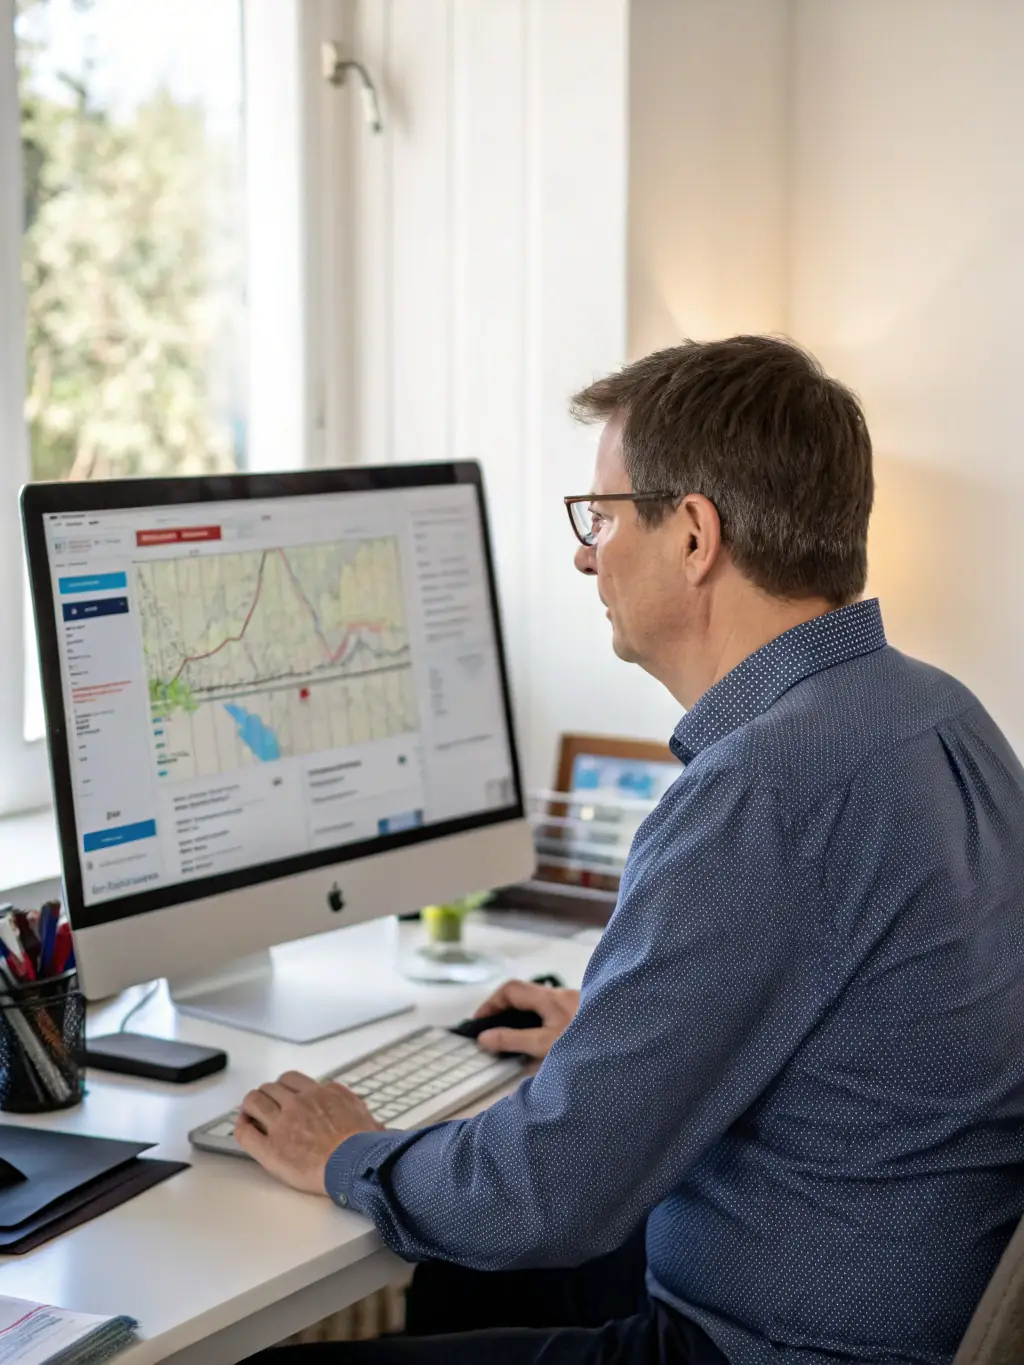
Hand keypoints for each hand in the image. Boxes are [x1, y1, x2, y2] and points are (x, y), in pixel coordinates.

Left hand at [235, 1071, 383, 1193]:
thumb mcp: (361, 1110)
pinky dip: (241, 1126)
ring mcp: (281, 1125)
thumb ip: (346, 1101)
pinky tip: (243, 1127)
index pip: (290, 1079)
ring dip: (250, 1105)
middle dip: (266, 1095)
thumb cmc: (363, 1144)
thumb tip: (344, 1101)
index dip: (282, 1086)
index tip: (281, 1094)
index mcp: (317, 1093)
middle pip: (270, 1088)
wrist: (355, 1163)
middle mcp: (297, 1103)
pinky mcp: (270, 1149)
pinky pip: (245, 1132)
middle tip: (264, 1105)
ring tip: (250, 1113)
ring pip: (254, 1102)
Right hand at [472, 978, 580, 1060]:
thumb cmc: (585, 1046)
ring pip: (538, 1006)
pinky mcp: (583, 1017)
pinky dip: (537, 1025)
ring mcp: (574, 1005)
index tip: (479, 1025)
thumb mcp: (545, 1045)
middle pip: (524, 995)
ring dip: (521, 1019)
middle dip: (503, 1011)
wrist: (628, 1053)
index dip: (491, 1004)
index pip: (511, 990)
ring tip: (509, 1042)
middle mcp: (561, 995)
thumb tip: (483, 1037)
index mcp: (551, 997)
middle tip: (490, 1034)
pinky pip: (551, 1015)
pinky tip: (536, 1045)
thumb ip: (513, 1040)